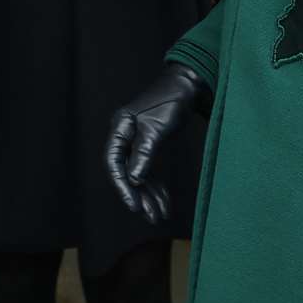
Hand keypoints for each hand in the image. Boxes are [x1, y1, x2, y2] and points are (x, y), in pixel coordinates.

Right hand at [104, 63, 209, 223]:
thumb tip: (133, 180)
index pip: (114, 162)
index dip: (122, 186)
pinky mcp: (151, 145)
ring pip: (139, 176)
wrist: (189, 86)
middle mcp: (126, 136)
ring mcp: (138, 142)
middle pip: (126, 173)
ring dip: (149, 196)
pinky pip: (150, 172)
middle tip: (151, 217)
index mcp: (120, 128)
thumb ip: (144, 153)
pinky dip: (157, 187)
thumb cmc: (170, 101)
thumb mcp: (157, 128)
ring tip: (160, 215)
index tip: (134, 206)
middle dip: (139, 196)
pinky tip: (165, 202)